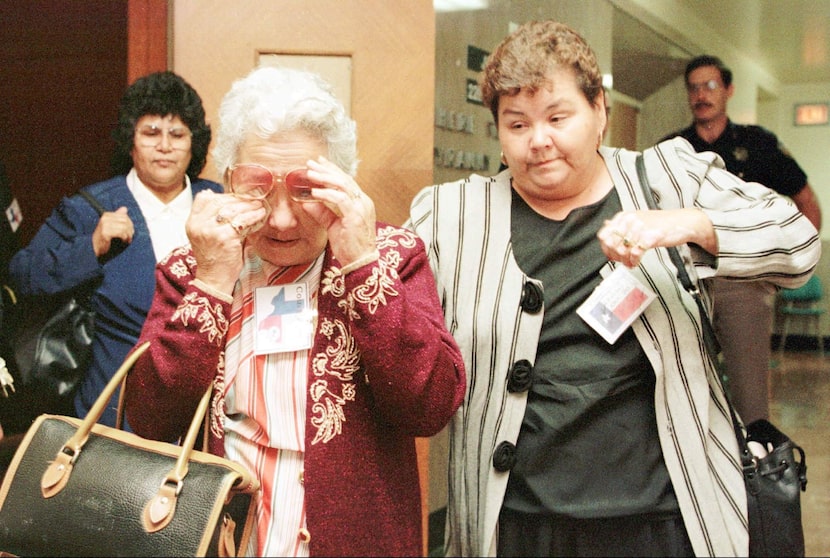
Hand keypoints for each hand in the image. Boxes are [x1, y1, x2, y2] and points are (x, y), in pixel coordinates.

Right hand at [92, 206, 133, 256]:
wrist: (94, 247)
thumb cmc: (103, 238)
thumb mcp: (111, 226)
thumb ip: (118, 217)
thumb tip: (124, 208)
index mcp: (107, 215)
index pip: (124, 216)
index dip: (130, 224)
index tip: (130, 232)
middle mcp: (105, 218)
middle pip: (125, 221)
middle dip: (130, 230)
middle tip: (130, 237)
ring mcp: (104, 225)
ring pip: (124, 227)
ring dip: (128, 235)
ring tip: (127, 240)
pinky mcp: (105, 233)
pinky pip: (121, 233)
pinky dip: (125, 238)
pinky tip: (124, 241)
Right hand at [187, 190, 268, 293]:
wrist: (215, 278)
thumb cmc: (216, 257)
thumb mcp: (207, 234)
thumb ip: (214, 217)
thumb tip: (226, 197)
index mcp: (192, 222)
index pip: (204, 198)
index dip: (222, 195)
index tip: (237, 197)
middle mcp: (198, 225)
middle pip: (220, 201)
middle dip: (238, 199)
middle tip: (253, 199)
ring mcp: (210, 230)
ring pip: (232, 209)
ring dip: (248, 206)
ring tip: (259, 205)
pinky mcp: (224, 237)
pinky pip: (242, 221)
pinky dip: (254, 216)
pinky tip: (260, 215)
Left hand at [300, 156, 377, 267]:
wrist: (361, 263)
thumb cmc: (350, 247)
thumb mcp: (332, 225)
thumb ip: (321, 212)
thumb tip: (305, 201)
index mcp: (361, 203)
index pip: (346, 181)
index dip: (332, 171)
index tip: (319, 164)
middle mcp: (363, 202)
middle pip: (344, 179)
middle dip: (326, 169)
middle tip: (311, 163)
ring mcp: (361, 208)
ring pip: (343, 185)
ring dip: (325, 177)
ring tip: (310, 173)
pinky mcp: (356, 215)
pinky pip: (340, 198)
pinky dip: (326, 193)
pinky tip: (315, 192)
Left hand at [597, 208, 715, 267]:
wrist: (683, 222)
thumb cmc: (661, 223)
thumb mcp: (638, 220)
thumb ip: (621, 225)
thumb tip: (605, 229)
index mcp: (624, 216)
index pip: (604, 234)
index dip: (606, 248)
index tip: (612, 255)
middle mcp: (630, 220)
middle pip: (611, 244)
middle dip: (615, 256)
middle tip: (622, 261)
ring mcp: (640, 228)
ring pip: (622, 250)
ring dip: (625, 261)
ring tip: (630, 263)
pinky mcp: (650, 236)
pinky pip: (634, 253)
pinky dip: (633, 261)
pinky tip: (636, 263)